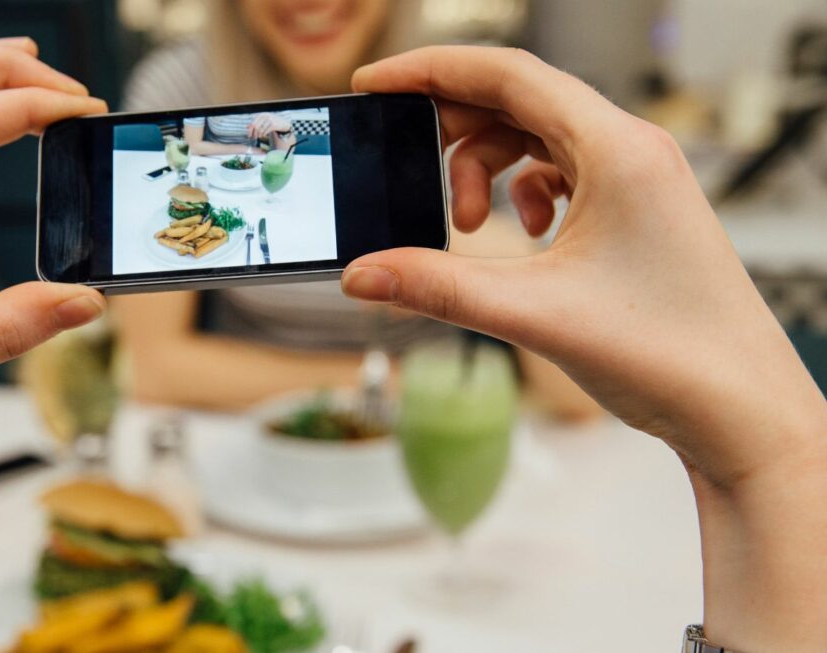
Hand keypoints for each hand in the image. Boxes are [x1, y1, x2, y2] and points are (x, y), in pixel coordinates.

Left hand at [247, 112, 290, 139]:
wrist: (283, 123)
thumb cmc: (271, 122)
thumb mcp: (263, 121)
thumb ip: (255, 123)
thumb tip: (247, 126)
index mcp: (261, 115)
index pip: (253, 123)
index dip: (250, 130)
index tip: (249, 135)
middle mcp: (265, 116)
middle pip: (256, 127)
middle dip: (254, 134)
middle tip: (253, 138)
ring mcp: (269, 120)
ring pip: (260, 130)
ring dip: (259, 135)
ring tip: (259, 137)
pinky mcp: (273, 125)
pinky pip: (265, 132)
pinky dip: (263, 135)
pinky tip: (263, 135)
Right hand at [344, 46, 826, 649]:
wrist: (740, 409)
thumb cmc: (670, 354)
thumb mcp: (533, 313)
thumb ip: (436, 286)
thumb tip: (361, 274)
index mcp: (617, 149)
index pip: (508, 74)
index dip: (430, 70)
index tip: (375, 85)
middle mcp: (632, 150)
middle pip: (519, 101)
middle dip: (453, 131)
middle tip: (407, 167)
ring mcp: (638, 179)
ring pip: (538, 139)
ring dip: (487, 171)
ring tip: (468, 228)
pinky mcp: (637, 211)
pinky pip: (563, 173)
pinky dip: (523, 194)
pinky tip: (521, 238)